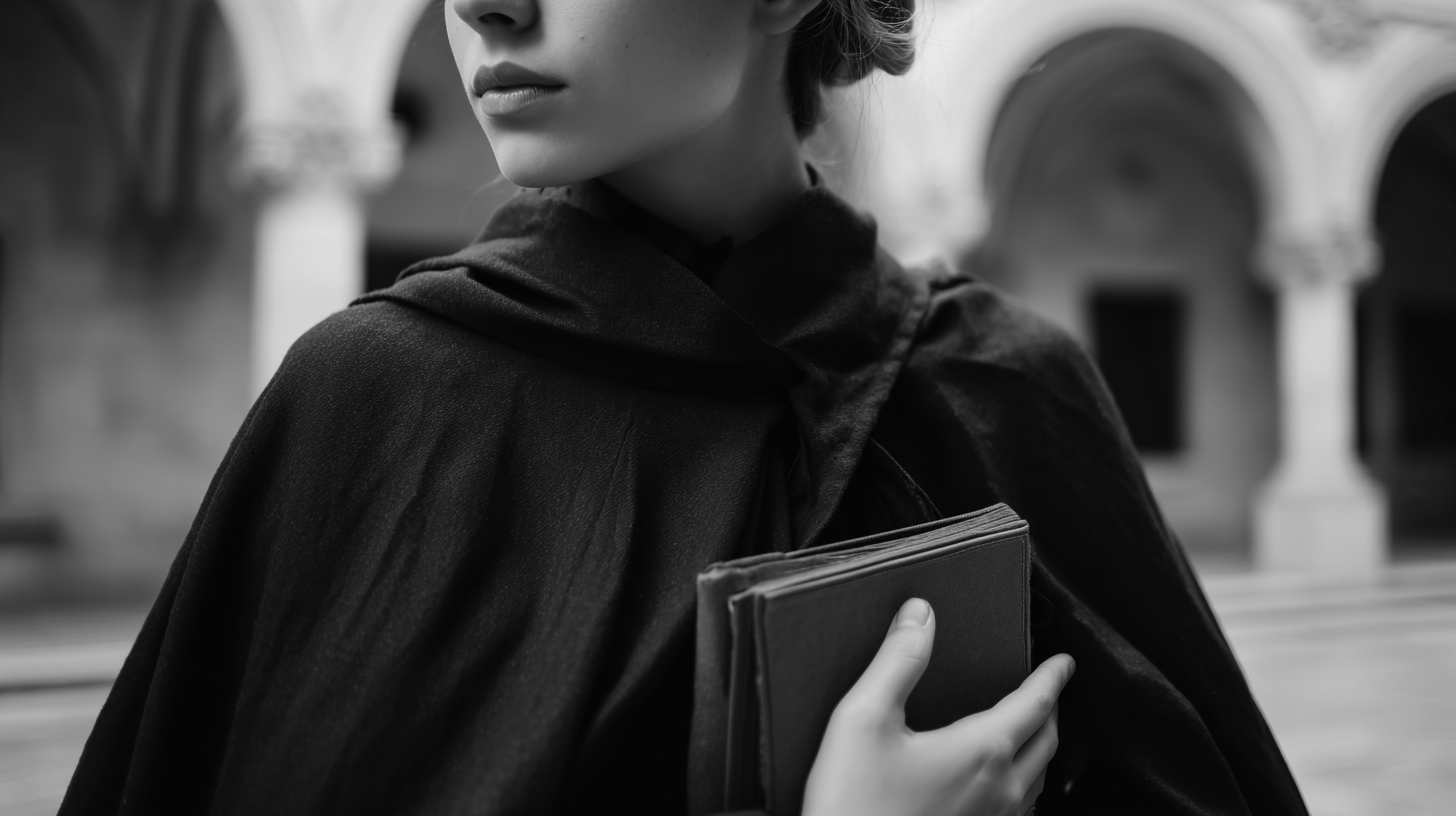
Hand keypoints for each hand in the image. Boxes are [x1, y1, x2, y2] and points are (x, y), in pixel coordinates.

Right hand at [802, 598, 1074, 815]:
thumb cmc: (853, 803)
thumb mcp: (863, 719)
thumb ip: (898, 662)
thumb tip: (920, 615)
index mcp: (980, 751)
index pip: (1034, 704)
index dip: (1052, 678)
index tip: (1064, 663)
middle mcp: (999, 790)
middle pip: (1046, 742)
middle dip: (1050, 711)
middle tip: (1046, 691)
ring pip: (1038, 780)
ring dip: (1040, 748)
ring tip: (1028, 731)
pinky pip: (1019, 809)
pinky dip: (1024, 783)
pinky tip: (999, 783)